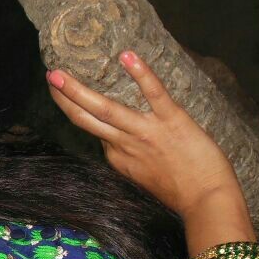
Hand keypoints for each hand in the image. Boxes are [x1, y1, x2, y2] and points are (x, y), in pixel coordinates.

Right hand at [48, 51, 254, 253]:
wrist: (208, 203)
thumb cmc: (183, 194)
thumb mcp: (146, 180)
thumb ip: (132, 160)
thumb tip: (121, 144)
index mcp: (119, 159)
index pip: (94, 132)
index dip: (78, 111)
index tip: (67, 94)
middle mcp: (126, 145)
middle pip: (86, 119)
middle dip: (64, 98)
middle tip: (50, 77)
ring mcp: (146, 132)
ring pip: (104, 109)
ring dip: (77, 91)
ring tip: (58, 73)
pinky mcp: (172, 121)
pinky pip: (153, 93)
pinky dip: (140, 73)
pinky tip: (126, 56)